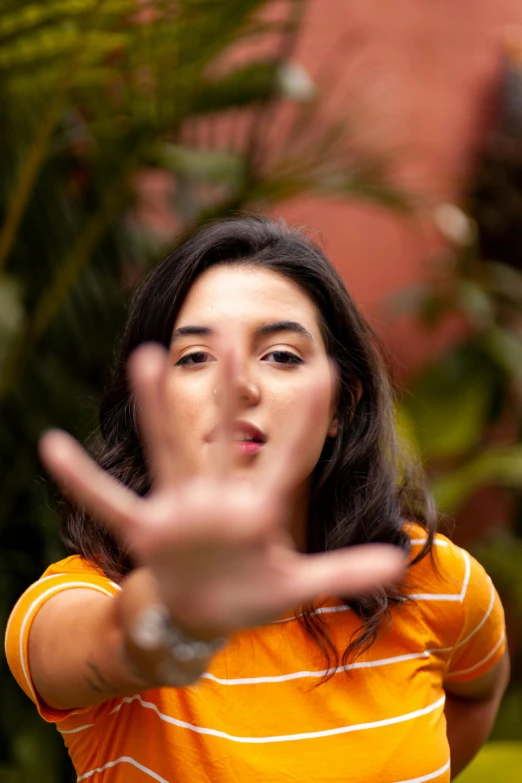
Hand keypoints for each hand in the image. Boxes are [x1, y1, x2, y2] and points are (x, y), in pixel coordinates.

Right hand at [39, 343, 403, 636]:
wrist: (203, 613)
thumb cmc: (250, 593)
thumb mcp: (298, 584)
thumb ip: (343, 571)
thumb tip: (400, 562)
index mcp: (260, 509)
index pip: (290, 455)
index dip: (308, 417)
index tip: (326, 366)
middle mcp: (219, 498)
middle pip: (223, 434)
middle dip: (226, 386)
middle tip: (230, 332)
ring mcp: (181, 511)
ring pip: (168, 449)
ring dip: (157, 407)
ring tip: (146, 356)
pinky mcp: (148, 532)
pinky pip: (110, 501)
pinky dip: (82, 479)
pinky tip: (51, 446)